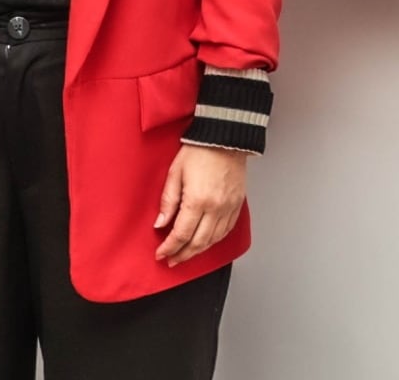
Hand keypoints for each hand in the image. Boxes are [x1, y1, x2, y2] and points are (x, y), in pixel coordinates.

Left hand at [154, 144, 248, 266]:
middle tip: (171, 260)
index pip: (181, 234)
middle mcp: (215, 208)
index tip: (161, 254)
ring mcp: (229, 207)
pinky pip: (227, 230)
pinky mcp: (237, 204)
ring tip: (186, 254)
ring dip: (198, 251)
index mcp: (197, 200)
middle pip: (198, 242)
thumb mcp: (175, 173)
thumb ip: (168, 201)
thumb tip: (160, 224)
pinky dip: (215, 240)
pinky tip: (206, 242)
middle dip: (183, 255)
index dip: (169, 247)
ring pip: (214, 240)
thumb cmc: (199, 151)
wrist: (225, 137)